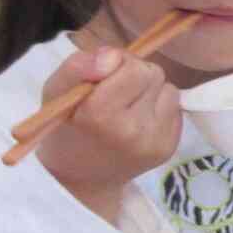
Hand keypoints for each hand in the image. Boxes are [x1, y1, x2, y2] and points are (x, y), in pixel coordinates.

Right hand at [38, 46, 180, 219]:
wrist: (79, 176)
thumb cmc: (65, 127)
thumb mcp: (56, 90)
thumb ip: (79, 66)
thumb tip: (113, 56)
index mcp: (100, 114)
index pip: (135, 67)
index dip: (119, 64)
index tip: (103, 78)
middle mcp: (133, 130)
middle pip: (154, 74)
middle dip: (136, 75)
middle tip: (115, 92)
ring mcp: (155, 142)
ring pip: (170, 90)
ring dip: (150, 92)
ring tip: (127, 107)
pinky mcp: (169, 148)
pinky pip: (176, 110)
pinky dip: (159, 109)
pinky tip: (139, 121)